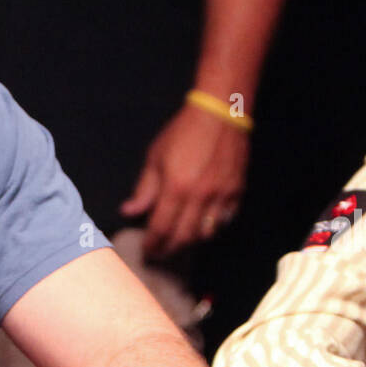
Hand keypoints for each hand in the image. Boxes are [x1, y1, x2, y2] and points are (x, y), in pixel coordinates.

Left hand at [121, 103, 248, 257]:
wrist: (221, 113)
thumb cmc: (183, 133)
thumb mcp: (156, 158)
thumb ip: (144, 189)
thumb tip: (128, 211)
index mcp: (176, 188)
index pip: (161, 228)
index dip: (153, 244)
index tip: (147, 252)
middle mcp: (200, 196)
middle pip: (184, 237)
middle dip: (170, 249)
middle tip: (161, 253)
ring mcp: (221, 196)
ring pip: (206, 233)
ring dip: (191, 241)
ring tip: (180, 240)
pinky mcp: (237, 192)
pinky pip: (224, 220)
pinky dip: (212, 227)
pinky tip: (202, 225)